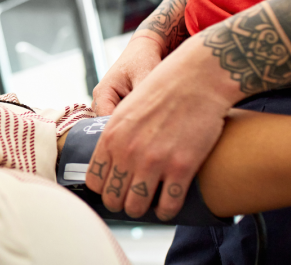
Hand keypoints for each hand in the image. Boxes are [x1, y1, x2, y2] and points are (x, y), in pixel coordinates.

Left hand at [86, 34, 235, 218]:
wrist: (196, 79)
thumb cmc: (162, 90)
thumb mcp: (126, 109)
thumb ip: (115, 136)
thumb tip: (112, 161)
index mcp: (111, 137)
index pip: (95, 181)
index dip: (103, 190)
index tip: (113, 190)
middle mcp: (128, 152)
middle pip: (113, 198)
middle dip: (121, 203)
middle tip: (131, 200)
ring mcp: (154, 162)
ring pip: (137, 207)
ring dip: (141, 210)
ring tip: (148, 205)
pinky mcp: (181, 167)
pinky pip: (167, 205)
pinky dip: (167, 211)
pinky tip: (168, 207)